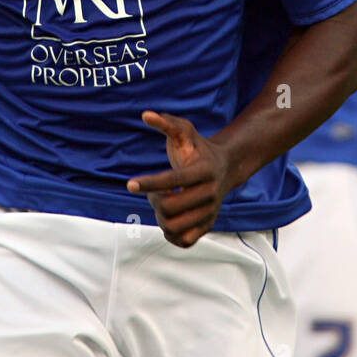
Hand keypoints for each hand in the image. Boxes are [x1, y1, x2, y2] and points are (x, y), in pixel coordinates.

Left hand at [126, 111, 233, 247]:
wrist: (226, 168)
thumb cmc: (198, 148)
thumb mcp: (185, 132)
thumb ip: (166, 123)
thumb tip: (145, 115)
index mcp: (204, 171)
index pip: (173, 181)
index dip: (149, 183)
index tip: (130, 184)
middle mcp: (211, 194)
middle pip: (170, 207)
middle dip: (153, 199)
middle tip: (153, 191)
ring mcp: (211, 212)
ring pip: (174, 226)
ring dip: (159, 216)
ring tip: (161, 203)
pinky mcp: (208, 226)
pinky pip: (184, 241)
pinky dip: (169, 233)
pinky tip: (167, 217)